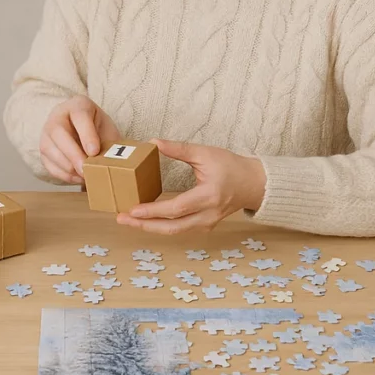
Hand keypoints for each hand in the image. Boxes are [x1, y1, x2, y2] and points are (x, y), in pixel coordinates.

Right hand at [39, 95, 120, 184]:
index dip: (87, 134)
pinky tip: (78, 178)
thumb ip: (108, 142)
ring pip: (50, 150)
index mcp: (77, 105)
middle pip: (59, 132)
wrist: (83, 131)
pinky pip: (49, 164)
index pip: (79, 115)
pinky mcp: (42, 150)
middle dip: (73, 154)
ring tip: (86, 176)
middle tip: (86, 170)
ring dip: (68, 167)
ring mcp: (46, 132)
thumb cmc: (98, 130)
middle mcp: (57, 115)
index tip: (94, 151)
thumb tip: (113, 161)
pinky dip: (64, 175)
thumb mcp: (107, 130)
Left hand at [117, 139, 266, 233]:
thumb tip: (153, 142)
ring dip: (150, 227)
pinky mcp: (204, 226)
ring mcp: (207, 223)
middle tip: (122, 219)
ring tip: (129, 220)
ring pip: (175, 231)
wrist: (253, 184)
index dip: (152, 211)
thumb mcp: (205, 153)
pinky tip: (146, 219)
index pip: (175, 208)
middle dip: (144, 225)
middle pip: (172, 227)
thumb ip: (179, 149)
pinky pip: (180, 229)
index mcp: (208, 196)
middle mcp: (207, 215)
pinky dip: (162, 225)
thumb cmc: (231, 166)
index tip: (132, 209)